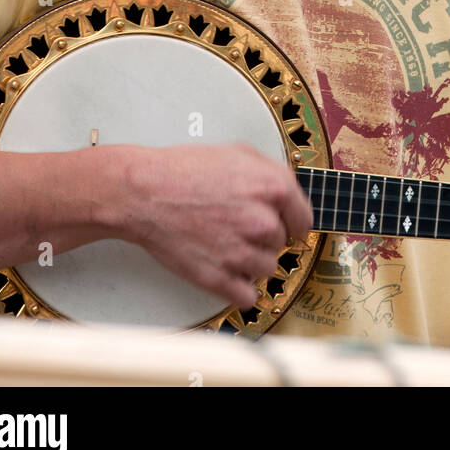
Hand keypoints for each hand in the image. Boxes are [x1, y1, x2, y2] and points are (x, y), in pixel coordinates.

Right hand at [114, 142, 313, 309]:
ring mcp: (242, 253)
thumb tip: (288, 194)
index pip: (303, 221)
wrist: (145, 193)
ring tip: (226, 242)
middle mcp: (263, 223)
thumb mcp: (238, 152)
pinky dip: (239, 287)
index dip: (292, 222)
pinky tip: (226, 268)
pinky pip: (249, 297)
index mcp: (273, 189)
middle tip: (236, 224)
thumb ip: (271, 173)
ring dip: (251, 261)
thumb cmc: (184, 170)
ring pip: (267, 269)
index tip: (285, 226)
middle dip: (263, 236)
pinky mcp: (220, 279)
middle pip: (281, 244)